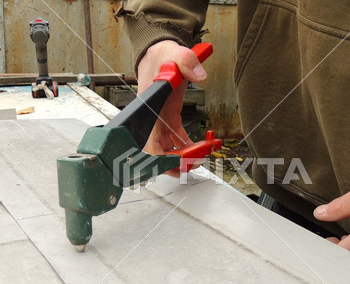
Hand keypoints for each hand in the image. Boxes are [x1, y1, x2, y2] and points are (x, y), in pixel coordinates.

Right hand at [137, 40, 207, 155]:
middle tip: (194, 163)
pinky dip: (187, 146)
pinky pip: (176, 139)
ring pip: (167, 149)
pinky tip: (200, 147)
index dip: (161, 158)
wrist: (159, 53)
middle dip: (174, 163)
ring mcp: (160, 120)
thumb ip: (187, 62)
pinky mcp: (169, 118)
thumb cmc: (161, 55)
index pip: (149, 143)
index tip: (179, 161)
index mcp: (150, 109)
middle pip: (157, 152)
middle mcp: (152, 119)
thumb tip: (200, 75)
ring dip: (183, 157)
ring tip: (201, 157)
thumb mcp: (175, 53)